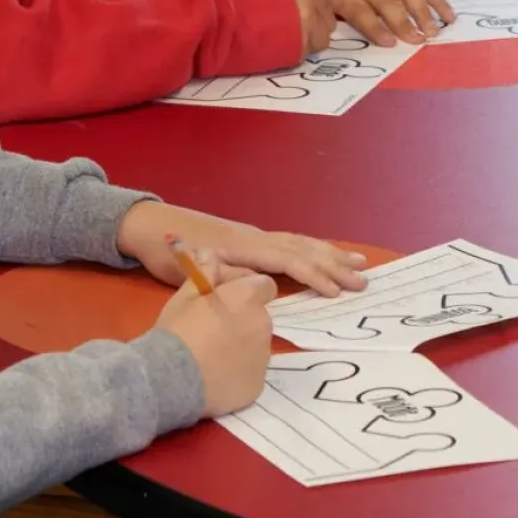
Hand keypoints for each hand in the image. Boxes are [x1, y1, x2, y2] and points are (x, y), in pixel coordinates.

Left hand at [117, 200, 368, 296]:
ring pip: (302, 243)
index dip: (315, 276)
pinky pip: (292, 242)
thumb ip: (228, 278)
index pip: (290, 261)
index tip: (336, 291)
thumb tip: (262, 286)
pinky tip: (323, 253)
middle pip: (304, 249)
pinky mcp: (252, 238)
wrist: (153, 226)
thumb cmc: (170, 252)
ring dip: (330, 253)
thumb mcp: (193, 272)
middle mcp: (258, 237)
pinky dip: (313, 248)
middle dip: (335, 264)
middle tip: (363, 276)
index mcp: (247, 246)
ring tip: (357, 260)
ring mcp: (257, 235)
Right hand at [153, 257, 276, 416]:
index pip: (264, 286)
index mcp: (249, 298)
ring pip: (257, 346)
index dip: (248, 292)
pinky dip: (238, 375)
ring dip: (242, 348)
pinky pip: (251, 375)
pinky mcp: (257, 385)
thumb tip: (210, 252)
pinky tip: (214, 379)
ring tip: (211, 359)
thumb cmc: (177, 331)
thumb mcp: (186, 295)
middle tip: (214, 333)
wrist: (168, 379)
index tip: (229, 301)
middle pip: (259, 317)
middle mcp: (264, 324)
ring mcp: (263, 357)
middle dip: (243, 321)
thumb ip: (205, 272)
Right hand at [279, 0, 342, 55]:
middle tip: (295, 27)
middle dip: (318, 26)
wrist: (220, 16)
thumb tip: (316, 3)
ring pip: (324, 39)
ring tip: (287, 37)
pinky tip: (281, 46)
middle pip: (331, 20)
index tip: (327, 15)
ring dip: (310, 41)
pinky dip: (298, 51)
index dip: (332, 9)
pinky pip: (309, 52)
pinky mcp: (300, 44)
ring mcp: (308, 21)